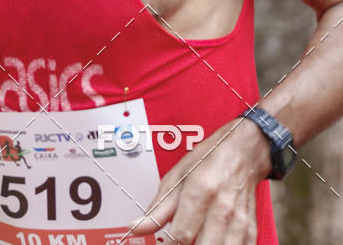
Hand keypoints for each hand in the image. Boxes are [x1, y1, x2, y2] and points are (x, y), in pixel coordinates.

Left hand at [130, 118, 271, 243]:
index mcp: (201, 190)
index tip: (163, 241)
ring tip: (196, 237)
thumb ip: (158, 206)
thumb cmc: (210, 158)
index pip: (181, 234)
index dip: (168, 243)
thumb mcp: (178, 174)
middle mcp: (222, 208)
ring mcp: (239, 221)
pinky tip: (212, 239)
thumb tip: (137, 227)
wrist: (244, 151)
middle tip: (179, 238)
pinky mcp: (250, 230)